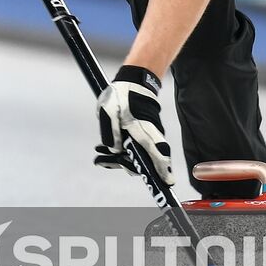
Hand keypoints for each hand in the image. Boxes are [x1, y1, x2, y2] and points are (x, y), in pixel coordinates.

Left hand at [93, 65, 173, 185]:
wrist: (133, 83)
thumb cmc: (122, 95)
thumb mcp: (109, 111)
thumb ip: (110, 132)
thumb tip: (114, 151)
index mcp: (144, 130)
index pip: (158, 153)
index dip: (163, 169)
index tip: (168, 182)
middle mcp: (149, 136)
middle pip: (144, 161)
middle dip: (123, 165)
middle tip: (100, 160)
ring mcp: (147, 137)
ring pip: (136, 156)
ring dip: (118, 159)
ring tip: (98, 155)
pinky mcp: (142, 137)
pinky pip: (133, 149)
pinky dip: (119, 152)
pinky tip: (102, 149)